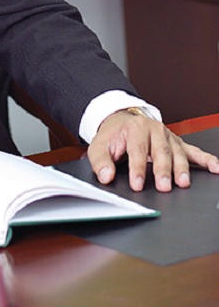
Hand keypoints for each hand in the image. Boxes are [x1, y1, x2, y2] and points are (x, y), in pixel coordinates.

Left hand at [87, 109, 218, 192]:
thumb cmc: (113, 135)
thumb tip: (105, 176)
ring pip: (177, 153)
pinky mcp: (178, 143)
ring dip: (182, 168)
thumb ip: (100, 161)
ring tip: (183, 183)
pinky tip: (215, 168)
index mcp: (135, 128)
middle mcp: (154, 130)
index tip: (137, 184)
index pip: (137, 150)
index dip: (137, 168)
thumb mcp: (100, 145)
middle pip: (160, 151)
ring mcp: (168, 136)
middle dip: (163, 170)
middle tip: (164, 187)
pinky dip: (206, 160)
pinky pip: (194, 152)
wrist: (123, 119)